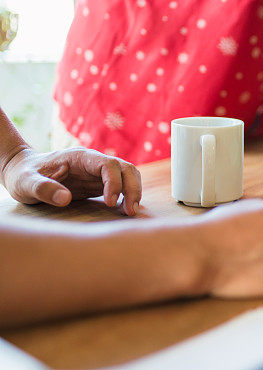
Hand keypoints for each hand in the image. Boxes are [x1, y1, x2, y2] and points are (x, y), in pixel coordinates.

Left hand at [1, 147, 141, 214]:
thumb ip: (42, 188)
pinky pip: (121, 186)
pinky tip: (125, 210)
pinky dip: (128, 196)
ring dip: (134, 192)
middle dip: (132, 188)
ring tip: (130, 212)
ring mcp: (97, 172)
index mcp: (79, 157)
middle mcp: (93, 162)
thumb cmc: (22, 175)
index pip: (109, 164)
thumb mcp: (25, 183)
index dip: (114, 183)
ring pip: (127, 175)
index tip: (110, 203)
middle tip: (130, 211)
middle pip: (125, 168)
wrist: (22, 172)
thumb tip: (65, 199)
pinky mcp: (97, 184)